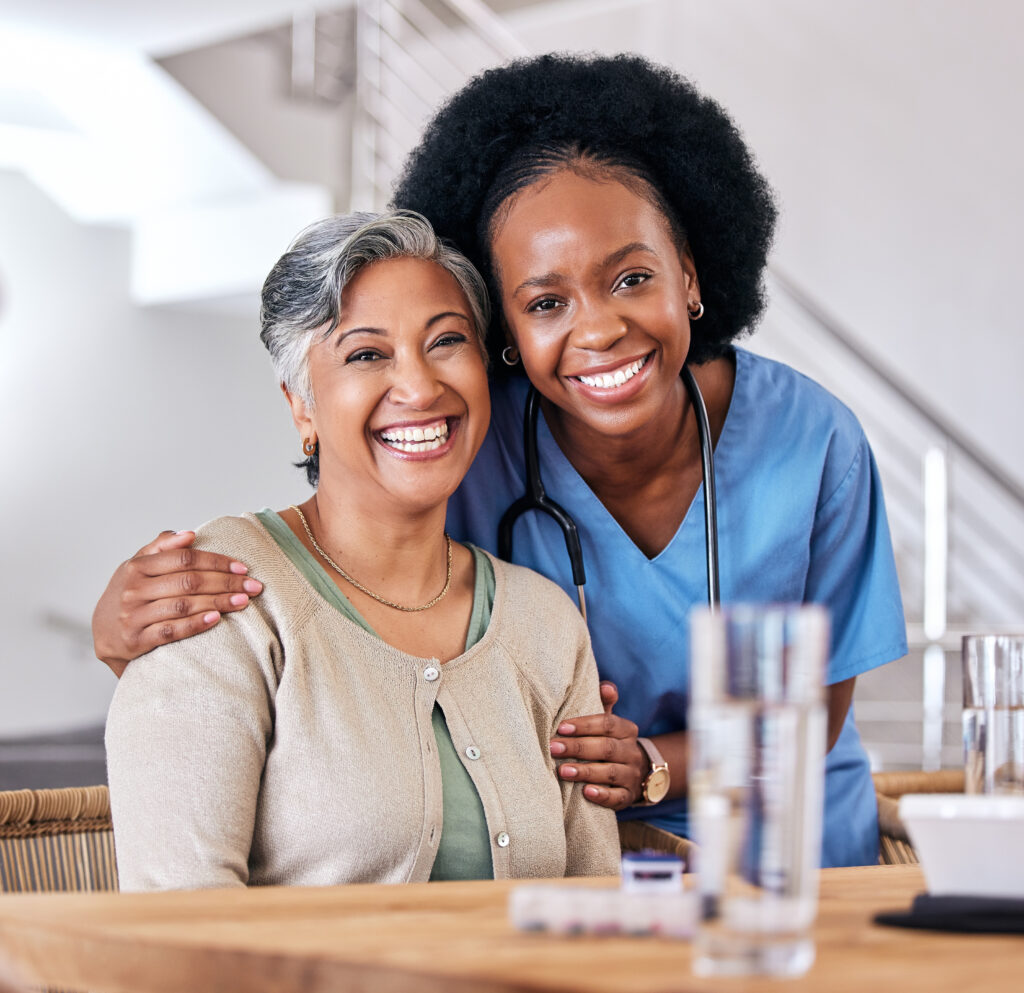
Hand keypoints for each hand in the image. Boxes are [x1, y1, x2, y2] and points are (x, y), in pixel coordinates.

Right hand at [91, 530, 262, 676]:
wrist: (103, 633)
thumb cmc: (131, 593)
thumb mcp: (138, 566)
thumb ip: (162, 547)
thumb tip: (190, 534)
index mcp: (137, 567)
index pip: (184, 559)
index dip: (217, 561)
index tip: (242, 567)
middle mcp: (134, 589)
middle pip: (189, 582)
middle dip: (226, 582)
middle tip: (254, 586)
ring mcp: (134, 616)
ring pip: (183, 605)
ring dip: (218, 602)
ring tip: (243, 601)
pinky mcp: (136, 640)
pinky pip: (171, 631)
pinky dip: (195, 624)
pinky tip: (216, 619)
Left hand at [549, 681, 646, 810]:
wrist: (636, 773)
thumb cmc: (610, 742)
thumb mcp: (609, 723)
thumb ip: (604, 705)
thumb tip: (606, 686)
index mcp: (627, 730)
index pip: (608, 724)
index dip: (585, 725)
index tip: (561, 727)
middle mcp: (632, 752)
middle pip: (607, 748)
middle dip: (578, 748)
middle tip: (553, 748)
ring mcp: (632, 775)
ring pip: (611, 773)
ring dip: (586, 771)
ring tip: (562, 771)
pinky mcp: (628, 797)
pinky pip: (618, 797)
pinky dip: (602, 795)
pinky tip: (586, 793)